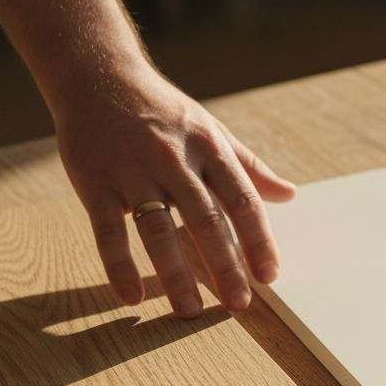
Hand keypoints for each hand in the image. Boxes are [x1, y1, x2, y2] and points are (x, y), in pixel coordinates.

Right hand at [52, 67, 295, 317]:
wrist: (96, 73)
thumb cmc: (162, 110)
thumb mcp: (210, 129)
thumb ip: (248, 166)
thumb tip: (290, 195)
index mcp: (208, 148)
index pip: (241, 200)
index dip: (257, 240)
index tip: (270, 275)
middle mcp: (173, 160)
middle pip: (205, 219)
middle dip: (225, 264)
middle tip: (239, 303)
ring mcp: (132, 172)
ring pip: (158, 229)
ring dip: (176, 274)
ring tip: (190, 311)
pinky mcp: (95, 182)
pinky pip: (108, 231)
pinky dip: (119, 266)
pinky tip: (132, 297)